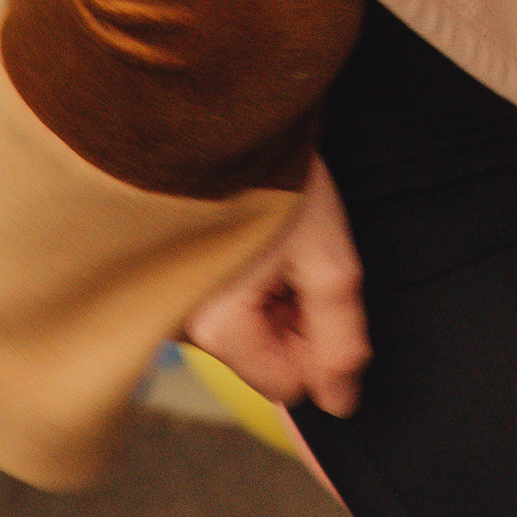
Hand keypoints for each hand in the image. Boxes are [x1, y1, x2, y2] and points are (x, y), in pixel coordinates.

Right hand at [183, 157, 368, 418]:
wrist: (227, 114)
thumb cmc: (278, 180)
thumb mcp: (328, 259)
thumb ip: (340, 338)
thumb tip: (342, 402)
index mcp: (217, 328)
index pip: (288, 382)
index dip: (321, 342)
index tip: (323, 282)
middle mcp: (183, 327)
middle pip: (266, 356)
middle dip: (296, 316)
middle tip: (302, 254)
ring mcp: (175, 305)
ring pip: (250, 332)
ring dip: (276, 296)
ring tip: (278, 238)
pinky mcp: (174, 282)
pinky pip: (226, 306)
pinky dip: (253, 281)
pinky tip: (257, 237)